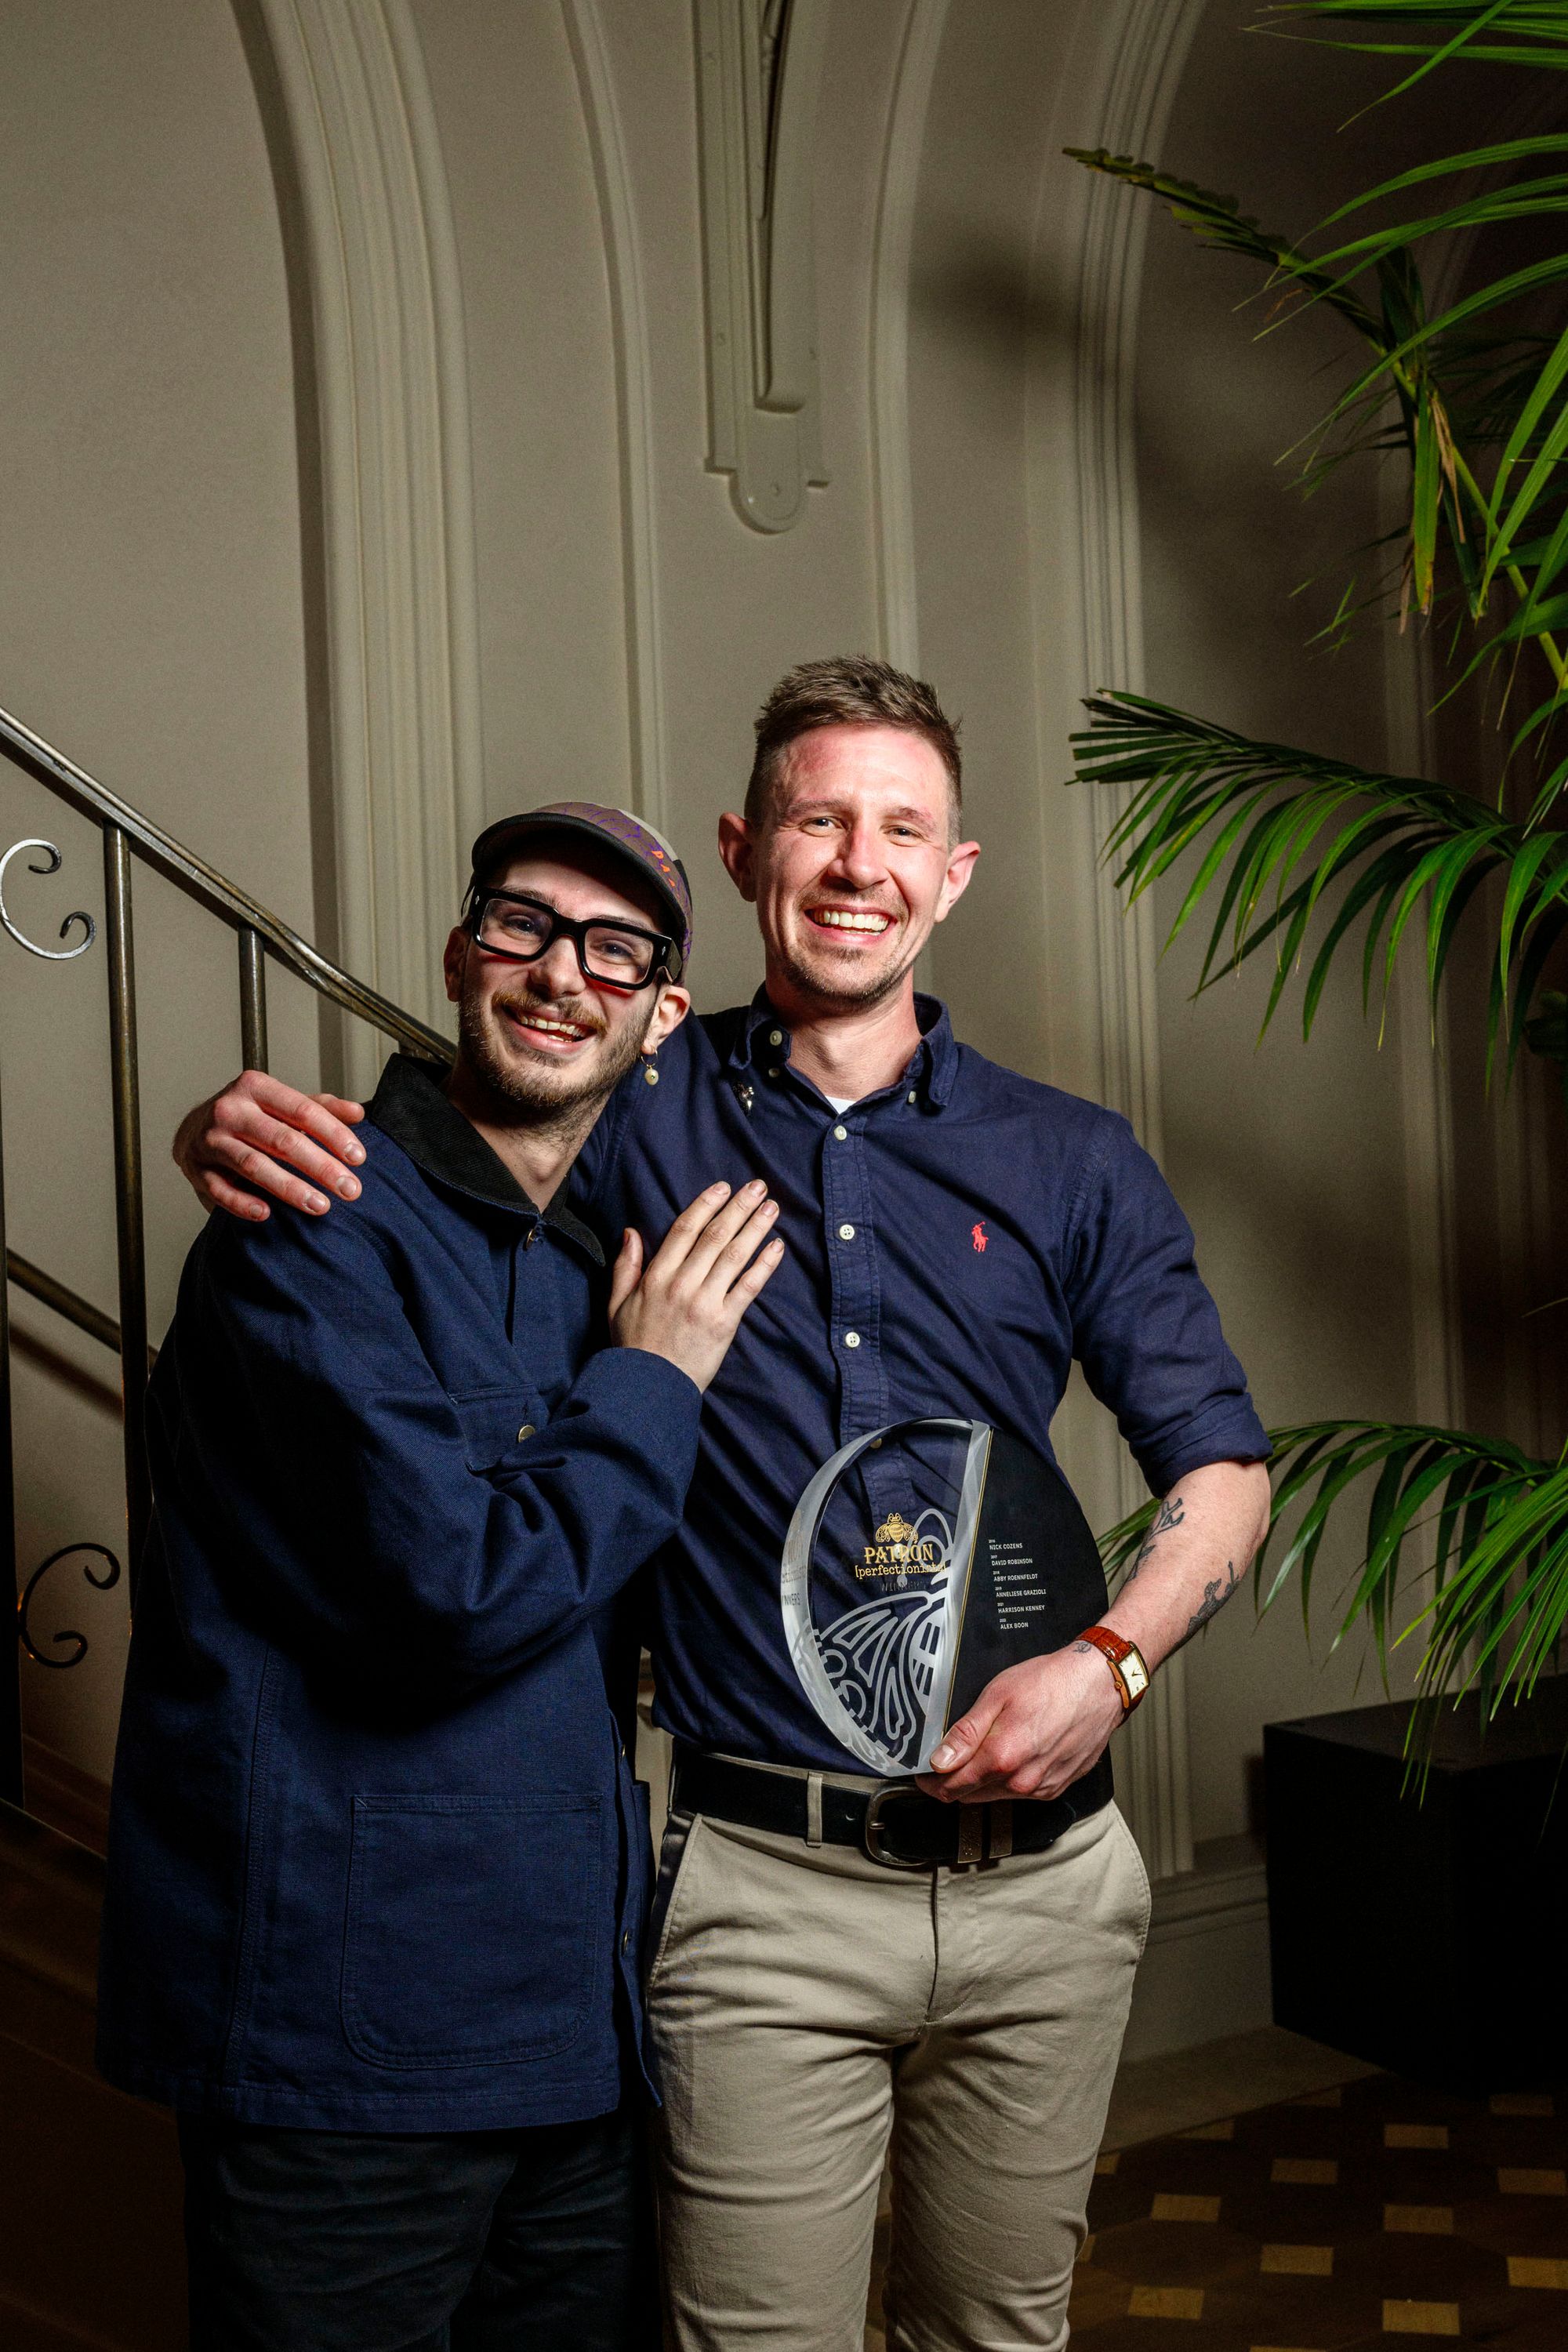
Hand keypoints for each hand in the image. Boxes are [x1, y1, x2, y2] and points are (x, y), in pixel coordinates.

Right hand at [173, 1071, 366, 1221]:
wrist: (194, 1129)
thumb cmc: (249, 1116)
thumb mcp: (282, 1104)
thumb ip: (320, 1107)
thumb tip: (357, 1113)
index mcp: (256, 1087)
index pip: (302, 1110)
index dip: (333, 1134)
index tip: (358, 1157)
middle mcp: (231, 1110)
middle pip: (283, 1141)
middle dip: (321, 1167)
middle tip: (350, 1189)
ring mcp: (211, 1140)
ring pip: (254, 1165)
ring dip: (289, 1188)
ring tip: (320, 1205)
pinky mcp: (197, 1168)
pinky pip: (221, 1189)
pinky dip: (243, 1203)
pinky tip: (266, 1214)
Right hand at [608, 1180, 782, 1391]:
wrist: (650, 1389)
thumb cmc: (633, 1347)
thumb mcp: (616, 1304)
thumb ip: (625, 1266)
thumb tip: (631, 1231)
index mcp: (655, 1277)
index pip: (684, 1229)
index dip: (706, 1204)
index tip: (723, 1187)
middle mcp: (681, 1284)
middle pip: (714, 1236)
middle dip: (738, 1207)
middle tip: (758, 1186)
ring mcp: (704, 1302)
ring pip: (733, 1255)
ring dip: (755, 1228)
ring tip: (772, 1208)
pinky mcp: (724, 1323)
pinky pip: (748, 1287)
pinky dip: (764, 1265)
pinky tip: (777, 1247)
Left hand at [915, 1643, 1124, 1804]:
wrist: (1100, 1684)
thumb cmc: (1052, 1682)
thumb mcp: (997, 1695)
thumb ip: (966, 1733)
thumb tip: (939, 1762)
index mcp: (1002, 1758)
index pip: (952, 1787)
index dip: (930, 1781)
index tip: (923, 1771)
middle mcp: (1022, 1781)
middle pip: (970, 1796)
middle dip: (952, 1782)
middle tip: (946, 1759)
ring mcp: (1041, 1788)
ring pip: (995, 1796)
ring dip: (981, 1782)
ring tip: (981, 1751)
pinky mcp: (1057, 1787)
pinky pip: (1020, 1793)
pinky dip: (1007, 1780)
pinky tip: (1011, 1755)